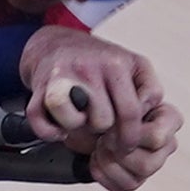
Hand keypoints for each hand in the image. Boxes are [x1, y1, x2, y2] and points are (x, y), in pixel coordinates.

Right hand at [20, 26, 178, 190]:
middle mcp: (87, 68)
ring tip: (81, 120)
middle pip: (102, 121)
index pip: (130, 112)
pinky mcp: (38, 88)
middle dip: (102, 128)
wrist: (57, 44)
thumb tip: (147, 116)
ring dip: (77, 128)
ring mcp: (60, 77)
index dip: (130, 137)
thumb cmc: (99, 62)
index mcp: (114, 64)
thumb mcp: (134, 66)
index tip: (127, 146)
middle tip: (101, 122)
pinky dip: (50, 131)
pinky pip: (40, 121)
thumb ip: (151, 91)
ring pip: (73, 121)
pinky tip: (60, 127)